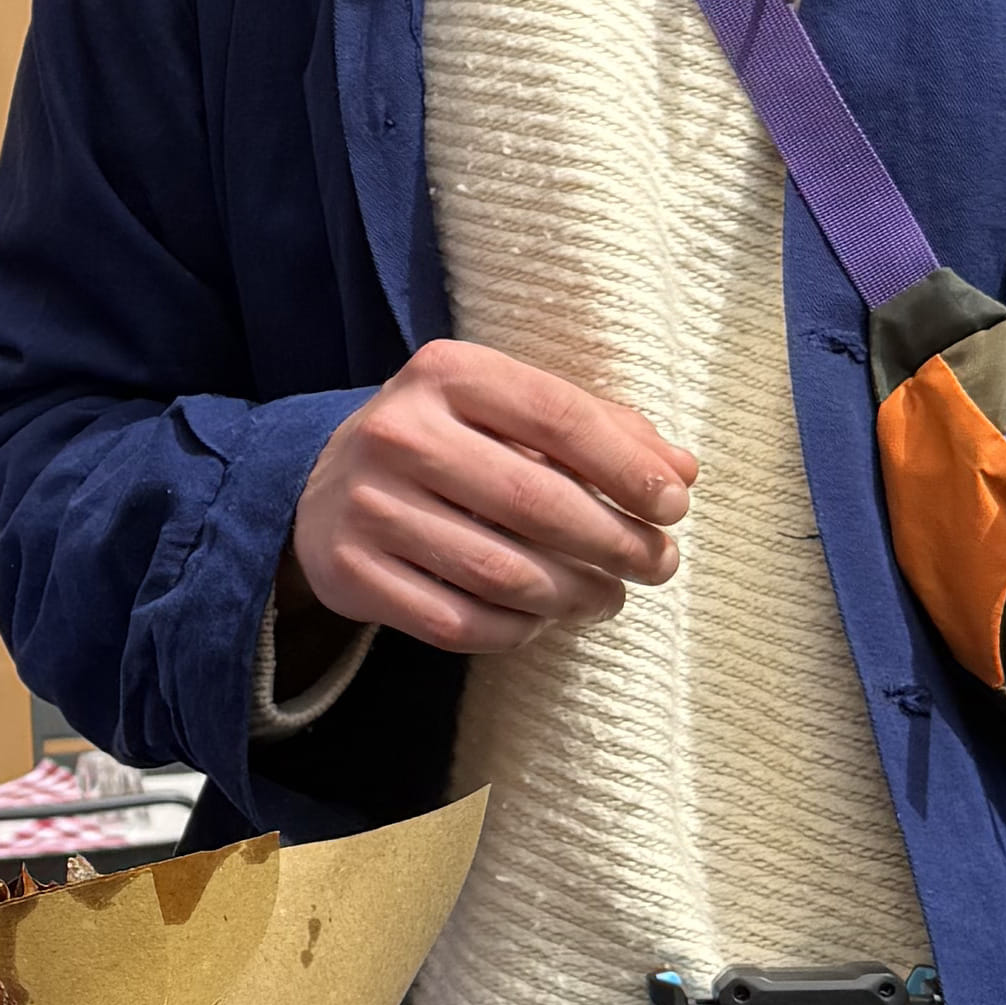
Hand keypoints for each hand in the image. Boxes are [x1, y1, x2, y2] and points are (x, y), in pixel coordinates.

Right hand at [286, 341, 692, 657]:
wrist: (324, 487)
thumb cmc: (450, 444)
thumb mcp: (509, 412)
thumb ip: (599, 430)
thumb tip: (681, 473)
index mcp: (446, 373)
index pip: (559, 417)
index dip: (629, 469)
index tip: (675, 508)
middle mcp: (399, 433)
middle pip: (537, 502)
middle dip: (617, 543)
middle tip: (659, 565)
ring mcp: (368, 506)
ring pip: (503, 574)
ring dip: (577, 596)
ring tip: (609, 598)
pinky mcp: (351, 572)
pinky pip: (458, 622)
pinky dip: (518, 630)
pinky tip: (544, 620)